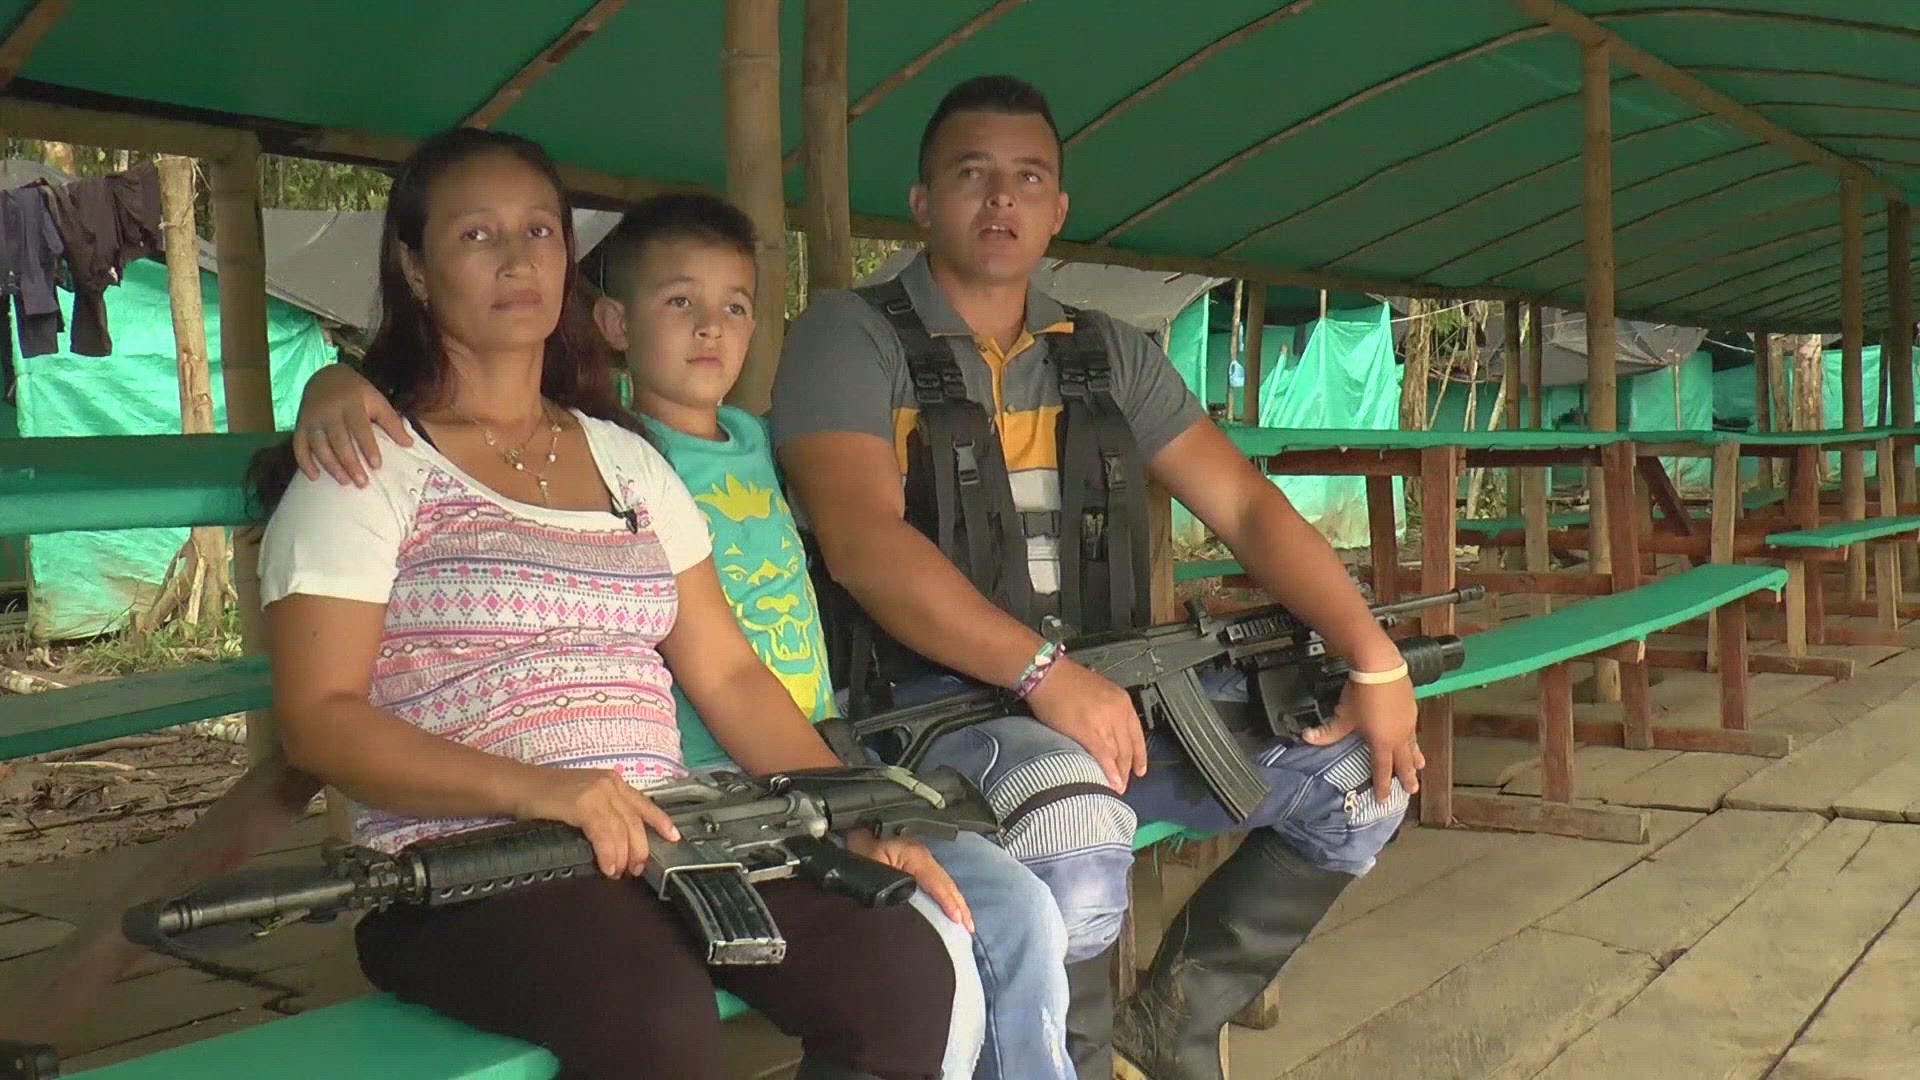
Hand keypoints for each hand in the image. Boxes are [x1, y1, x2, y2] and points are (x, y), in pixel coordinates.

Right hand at [293, 364, 409, 486]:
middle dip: (350, 463)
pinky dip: (305, 462)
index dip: (368, 447)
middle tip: (362, 483)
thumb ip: (392, 422)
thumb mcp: (377, 401)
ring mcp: (312, 419)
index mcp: (351, 404)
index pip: (360, 428)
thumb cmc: (357, 393)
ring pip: (319, 446)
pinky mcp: (300, 425)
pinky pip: (299, 446)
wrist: (325, 376)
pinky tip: (314, 477)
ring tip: (345, 482)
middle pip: (339, 441)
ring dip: (331, 466)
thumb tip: (409, 444)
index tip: (377, 465)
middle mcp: (329, 412)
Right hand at [513, 767, 681, 878]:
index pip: (644, 804)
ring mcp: (598, 792)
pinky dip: (608, 853)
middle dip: (639, 849)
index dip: (661, 822)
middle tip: (635, 870)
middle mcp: (610, 784)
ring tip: (619, 872)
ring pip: (622, 831)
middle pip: (636, 822)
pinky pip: (604, 834)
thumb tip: (618, 843)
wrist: (518, 786)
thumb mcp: (583, 799)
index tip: (673, 838)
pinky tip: (608, 867)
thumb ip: (603, 813)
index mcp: (613, 782)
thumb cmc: (546, 798)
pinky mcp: (583, 803)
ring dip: (623, 856)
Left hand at [849, 832, 972, 932]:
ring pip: (943, 882)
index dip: (948, 901)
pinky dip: (947, 896)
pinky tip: (951, 909)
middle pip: (946, 882)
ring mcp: (920, 858)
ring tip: (966, 923)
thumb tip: (905, 901)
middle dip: (960, 905)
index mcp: (914, 853)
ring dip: (956, 902)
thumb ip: (889, 881)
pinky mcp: (915, 863)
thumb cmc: (860, 844)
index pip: (937, 881)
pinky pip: (936, 882)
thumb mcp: (871, 862)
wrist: (852, 828)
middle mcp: (922, 855)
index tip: (957, 921)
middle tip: (969, 928)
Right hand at [1024, 657, 1147, 792]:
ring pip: (1117, 754)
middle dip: (1127, 769)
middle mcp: (1118, 712)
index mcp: (1122, 702)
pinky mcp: (1087, 730)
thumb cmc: (1067, 682)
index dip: (1140, 756)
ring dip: (1118, 774)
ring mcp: (1104, 721)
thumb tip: (1110, 736)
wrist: (1047, 674)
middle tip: (1123, 785)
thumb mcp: (1099, 692)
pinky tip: (1109, 783)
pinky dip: (1107, 771)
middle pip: (1128, 748)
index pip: (1137, 735)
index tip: (1140, 770)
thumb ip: (1109, 712)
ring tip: (1115, 788)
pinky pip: (1103, 755)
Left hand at [1303, 676, 1422, 802]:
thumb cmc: (1361, 695)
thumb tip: (1307, 739)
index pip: (1382, 770)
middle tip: (1412, 791)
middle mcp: (1398, 737)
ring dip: (1415, 759)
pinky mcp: (1412, 709)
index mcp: (1382, 743)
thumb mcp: (1342, 716)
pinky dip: (1415, 740)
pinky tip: (1413, 737)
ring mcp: (1408, 723)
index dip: (1382, 786)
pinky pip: (1414, 731)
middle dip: (1407, 777)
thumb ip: (1327, 732)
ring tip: (1420, 767)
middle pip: (1404, 762)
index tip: (1384, 799)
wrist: (1381, 668)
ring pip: (1413, 746)